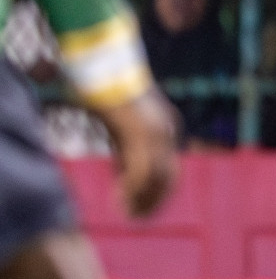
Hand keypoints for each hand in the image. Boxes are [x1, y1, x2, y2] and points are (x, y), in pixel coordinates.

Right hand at [94, 89, 178, 216]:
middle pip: (169, 176)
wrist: (103, 61)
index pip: (167, 166)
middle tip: (141, 217)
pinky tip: (120, 204)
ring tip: (131, 216)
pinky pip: (138, 172)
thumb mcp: (121, 122)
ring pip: (155, 179)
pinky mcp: (138, 134)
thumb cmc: (107, 88)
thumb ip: (126, 146)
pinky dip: (130, 191)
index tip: (139, 202)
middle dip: (156, 200)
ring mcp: (154, 133)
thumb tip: (123, 172)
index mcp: (167, 126)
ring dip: (143, 201)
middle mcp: (166, 131)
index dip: (156, 189)